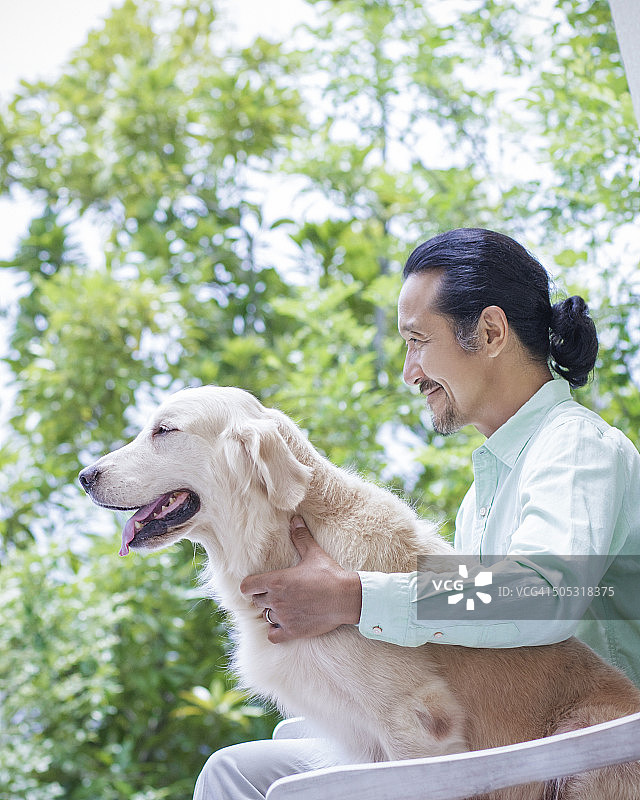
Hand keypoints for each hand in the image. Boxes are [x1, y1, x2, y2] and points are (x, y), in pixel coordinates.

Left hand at [240, 515, 361, 643]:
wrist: (345, 598)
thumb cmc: (329, 574)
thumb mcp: (313, 553)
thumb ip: (300, 537)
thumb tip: (295, 519)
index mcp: (276, 581)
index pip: (246, 587)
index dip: (250, 586)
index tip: (257, 585)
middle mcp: (276, 600)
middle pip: (256, 602)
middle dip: (263, 597)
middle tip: (276, 593)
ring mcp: (283, 617)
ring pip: (266, 616)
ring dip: (272, 612)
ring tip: (284, 606)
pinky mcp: (292, 631)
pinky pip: (273, 635)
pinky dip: (275, 631)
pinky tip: (284, 624)